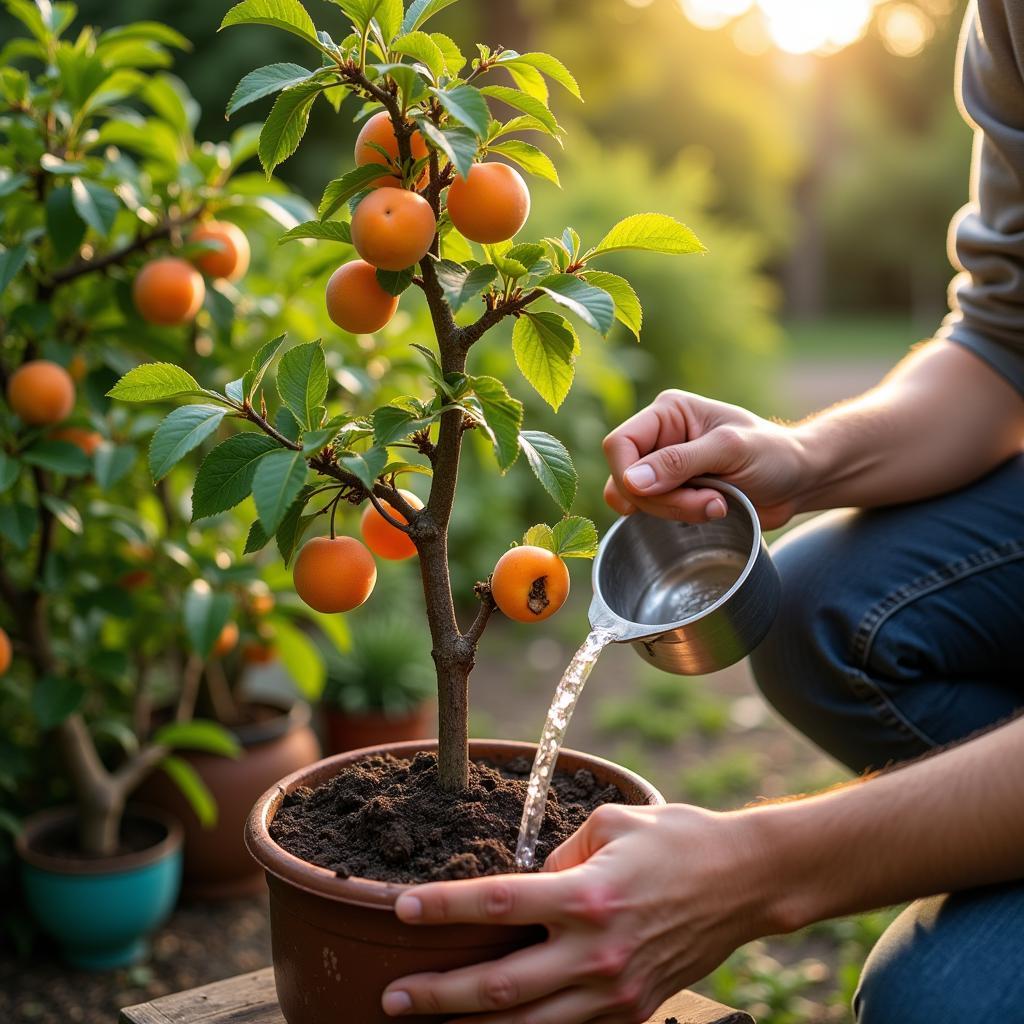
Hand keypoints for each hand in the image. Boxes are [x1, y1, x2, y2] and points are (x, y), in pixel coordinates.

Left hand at [382, 803, 773, 1022]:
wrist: (744, 882)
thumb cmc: (675, 840)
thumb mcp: (610, 823)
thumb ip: (558, 855)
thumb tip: (528, 883)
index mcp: (587, 894)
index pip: (499, 904)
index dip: (444, 908)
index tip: (401, 909)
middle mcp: (596, 951)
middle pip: (499, 984)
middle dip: (437, 994)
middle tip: (391, 998)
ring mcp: (615, 991)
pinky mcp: (632, 1011)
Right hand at [602, 390, 809, 527]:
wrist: (798, 481)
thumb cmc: (773, 454)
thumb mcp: (730, 450)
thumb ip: (680, 462)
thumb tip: (632, 481)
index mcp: (668, 412)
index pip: (619, 444)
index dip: (629, 474)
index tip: (658, 493)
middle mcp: (659, 437)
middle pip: (625, 478)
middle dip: (664, 500)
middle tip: (711, 503)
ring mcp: (663, 467)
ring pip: (636, 500)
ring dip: (674, 512)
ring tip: (717, 505)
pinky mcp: (672, 492)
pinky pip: (652, 513)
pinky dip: (677, 519)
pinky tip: (711, 510)